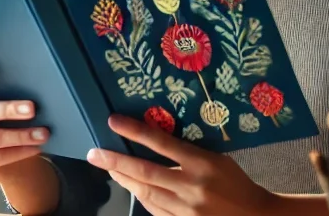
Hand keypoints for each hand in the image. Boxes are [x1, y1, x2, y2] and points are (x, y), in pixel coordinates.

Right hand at [0, 63, 49, 184]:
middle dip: (8, 110)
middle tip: (32, 109)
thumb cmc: (11, 117)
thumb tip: (39, 83)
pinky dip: (18, 152)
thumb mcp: (8, 100)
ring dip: (19, 135)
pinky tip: (35, 147)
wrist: (12, 153)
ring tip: (43, 133)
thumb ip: (11, 89)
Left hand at [86, 114, 286, 215]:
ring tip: (108, 168)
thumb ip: (187, 151)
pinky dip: (141, 198)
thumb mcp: (216, 158)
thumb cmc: (235, 182)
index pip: (162, 143)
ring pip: (146, 193)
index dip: (135, 131)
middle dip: (115, 162)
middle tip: (93, 154)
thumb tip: (153, 140)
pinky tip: (132, 187)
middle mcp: (192, 186)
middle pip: (145, 172)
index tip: (113, 121)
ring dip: (124, 179)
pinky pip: (155, 211)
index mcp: (202, 162)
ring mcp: (187, 210)